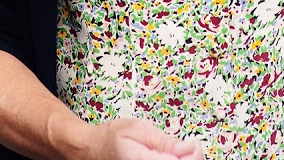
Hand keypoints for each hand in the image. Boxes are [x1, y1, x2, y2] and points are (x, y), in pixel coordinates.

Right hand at [79, 118, 205, 159]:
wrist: (91, 150)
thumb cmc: (111, 137)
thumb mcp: (137, 128)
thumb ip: (164, 141)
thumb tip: (190, 149)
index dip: (193, 154)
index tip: (192, 144)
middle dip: (189, 159)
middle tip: (186, 147)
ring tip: (176, 153)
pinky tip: (169, 159)